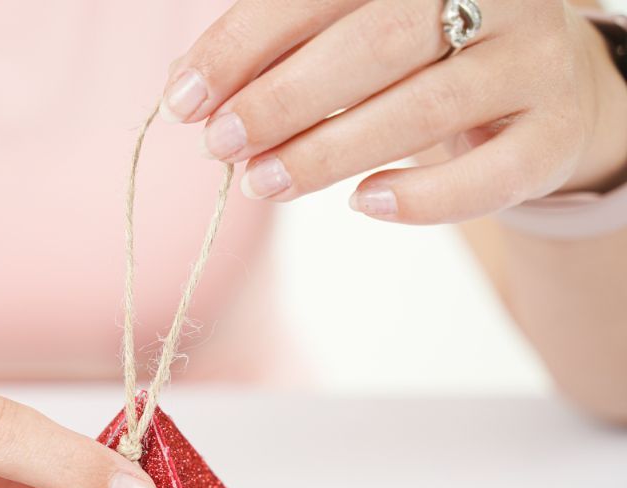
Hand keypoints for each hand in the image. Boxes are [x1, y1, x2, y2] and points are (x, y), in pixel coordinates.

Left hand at [162, 0, 626, 223]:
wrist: (540, 86)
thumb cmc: (417, 58)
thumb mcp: (348, 35)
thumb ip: (277, 50)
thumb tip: (188, 84)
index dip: (242, 45)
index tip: (185, 100)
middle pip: (373, 45)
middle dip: (280, 101)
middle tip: (220, 146)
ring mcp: (533, 58)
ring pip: (423, 110)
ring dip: (327, 153)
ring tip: (261, 184)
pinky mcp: (552, 130)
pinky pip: (488, 174)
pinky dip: (420, 197)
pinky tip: (362, 203)